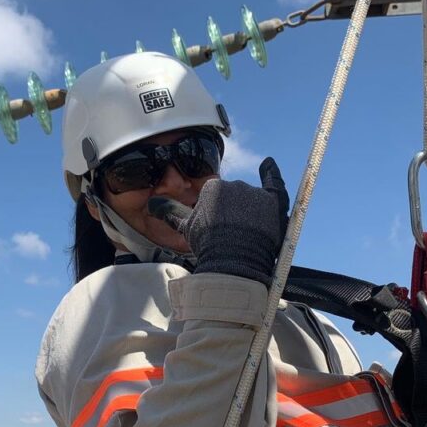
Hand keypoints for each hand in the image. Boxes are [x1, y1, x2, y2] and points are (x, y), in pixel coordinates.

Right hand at [147, 158, 288, 285]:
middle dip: (236, 210)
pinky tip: (268, 165)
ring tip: (251, 231)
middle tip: (235, 233)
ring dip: (253, 208)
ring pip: (253, 196)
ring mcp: (255, 192)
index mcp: (212, 188)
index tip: (221, 227)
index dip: (220, 212)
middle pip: (236, 194)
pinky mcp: (273, 200)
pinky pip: (275, 182)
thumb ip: (170, 212)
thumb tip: (152, 205)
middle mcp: (234, 184)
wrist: (233, 261)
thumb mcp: (186, 227)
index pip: (217, 196)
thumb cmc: (209, 245)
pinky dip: (272, 173)